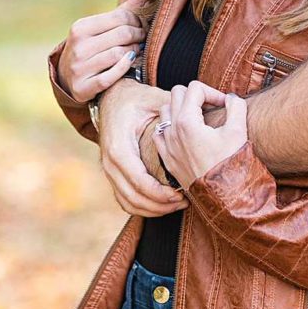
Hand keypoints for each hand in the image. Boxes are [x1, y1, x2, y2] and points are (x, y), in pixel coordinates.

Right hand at [58, 0, 147, 102]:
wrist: (66, 78)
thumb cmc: (89, 47)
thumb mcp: (99, 28)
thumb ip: (121, 12)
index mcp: (81, 28)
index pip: (120, 17)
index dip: (137, 20)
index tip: (141, 25)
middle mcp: (78, 47)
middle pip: (122, 34)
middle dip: (139, 35)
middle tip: (143, 38)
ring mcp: (79, 68)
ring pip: (119, 54)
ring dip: (134, 51)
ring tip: (137, 50)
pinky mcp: (83, 87)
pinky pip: (111, 76)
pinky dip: (124, 68)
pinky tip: (130, 62)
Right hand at [97, 79, 187, 216]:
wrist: (111, 98)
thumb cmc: (135, 99)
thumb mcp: (154, 99)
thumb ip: (173, 111)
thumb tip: (199, 115)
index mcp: (119, 146)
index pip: (139, 181)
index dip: (161, 194)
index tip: (181, 194)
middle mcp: (109, 162)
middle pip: (133, 198)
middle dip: (160, 206)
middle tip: (183, 202)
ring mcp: (108, 170)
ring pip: (128, 203)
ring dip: (153, 210)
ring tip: (176, 205)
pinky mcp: (112, 175)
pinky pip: (124, 200)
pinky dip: (143, 207)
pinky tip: (163, 204)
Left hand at [154, 82, 247, 186]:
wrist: (223, 197)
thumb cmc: (230, 165)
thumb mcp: (238, 131)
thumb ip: (236, 106)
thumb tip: (231, 98)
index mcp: (187, 121)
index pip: (195, 88)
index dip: (213, 92)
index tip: (225, 104)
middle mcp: (172, 131)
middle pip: (176, 93)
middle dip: (195, 95)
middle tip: (211, 107)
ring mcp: (167, 145)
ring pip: (164, 111)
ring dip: (180, 108)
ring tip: (198, 118)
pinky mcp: (167, 158)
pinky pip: (159, 133)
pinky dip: (170, 127)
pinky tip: (184, 133)